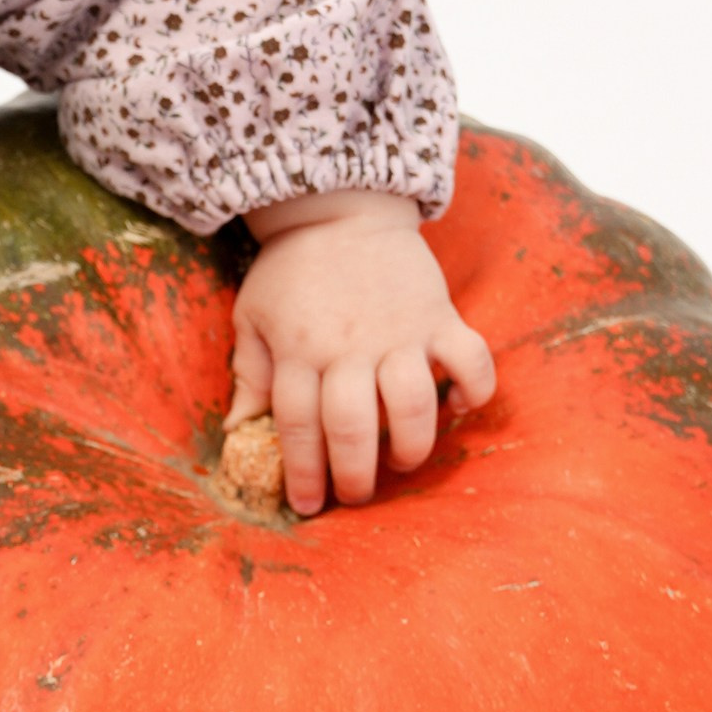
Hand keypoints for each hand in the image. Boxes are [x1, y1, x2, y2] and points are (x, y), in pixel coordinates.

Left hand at [231, 188, 495, 516]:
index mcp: (297, 351)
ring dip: (410, 445)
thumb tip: (238, 430)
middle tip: (357, 495)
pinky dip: (473, 391)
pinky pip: (470, 361)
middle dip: (354, 475)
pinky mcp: (439, 316)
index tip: (308, 505)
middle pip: (351, 427)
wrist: (339, 206)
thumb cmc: (291, 270)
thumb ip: (250, 373)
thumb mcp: (252, 317)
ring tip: (402, 460)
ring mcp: (398, 332)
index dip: (302, 473)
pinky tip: (458, 408)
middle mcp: (347, 347)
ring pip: (412, 404)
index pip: (296, 426)